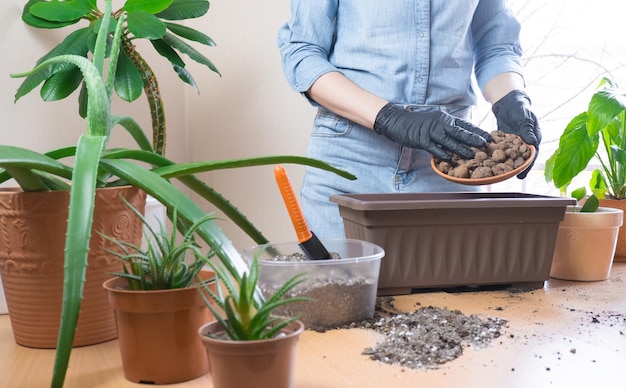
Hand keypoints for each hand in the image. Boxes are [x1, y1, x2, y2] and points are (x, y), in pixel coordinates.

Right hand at [373, 103, 491, 159]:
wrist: (397, 120)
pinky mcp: (421, 139)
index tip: (489, 137)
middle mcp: (440, 123)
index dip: (477, 131)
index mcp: (445, 118)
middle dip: (474, 139)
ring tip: (472, 155)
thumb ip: (446, 127)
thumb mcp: (434, 121)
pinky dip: (441, 153)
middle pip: (460, 132)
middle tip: (486, 146)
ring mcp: (430, 131)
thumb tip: (460, 135)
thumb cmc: (416, 122)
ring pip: (449, 140)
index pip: (465, 125)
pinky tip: (449, 159)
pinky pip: (433, 147)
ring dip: (461, 148)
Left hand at [492, 90, 541, 178]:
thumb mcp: (524, 117)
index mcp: (534, 137)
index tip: (525, 171)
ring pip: (512, 155)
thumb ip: (527, 129)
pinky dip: (498, 156)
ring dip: (508, 164)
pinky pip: (502, 150)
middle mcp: (525, 142)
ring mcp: (514, 142)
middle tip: (516, 178)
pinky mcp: (504, 141)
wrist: (508, 103)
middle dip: (520, 167)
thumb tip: (532, 142)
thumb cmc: (520, 108)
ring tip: (504, 174)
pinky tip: (492, 163)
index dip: (529, 163)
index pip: (533, 152)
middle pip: (523, 157)